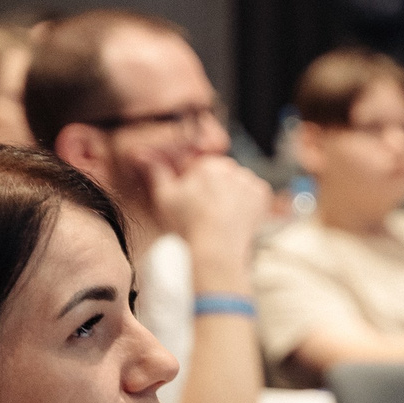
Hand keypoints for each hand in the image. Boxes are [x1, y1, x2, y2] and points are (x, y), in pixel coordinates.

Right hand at [145, 153, 270, 292]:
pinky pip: (254, 194)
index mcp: (208, 165)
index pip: (202, 170)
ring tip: (222, 217)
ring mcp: (249, 180)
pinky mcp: (263, 194)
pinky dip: (248, 203)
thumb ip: (156, 172)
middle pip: (222, 176)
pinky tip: (236, 217)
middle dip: (216, 190)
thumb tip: (140, 153)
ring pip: (238, 184)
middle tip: (208, 213)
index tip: (195, 204)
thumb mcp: (165, 197)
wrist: (218, 248)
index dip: (196, 187)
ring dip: (233, 195)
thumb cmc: (189, 224)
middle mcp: (231, 167)